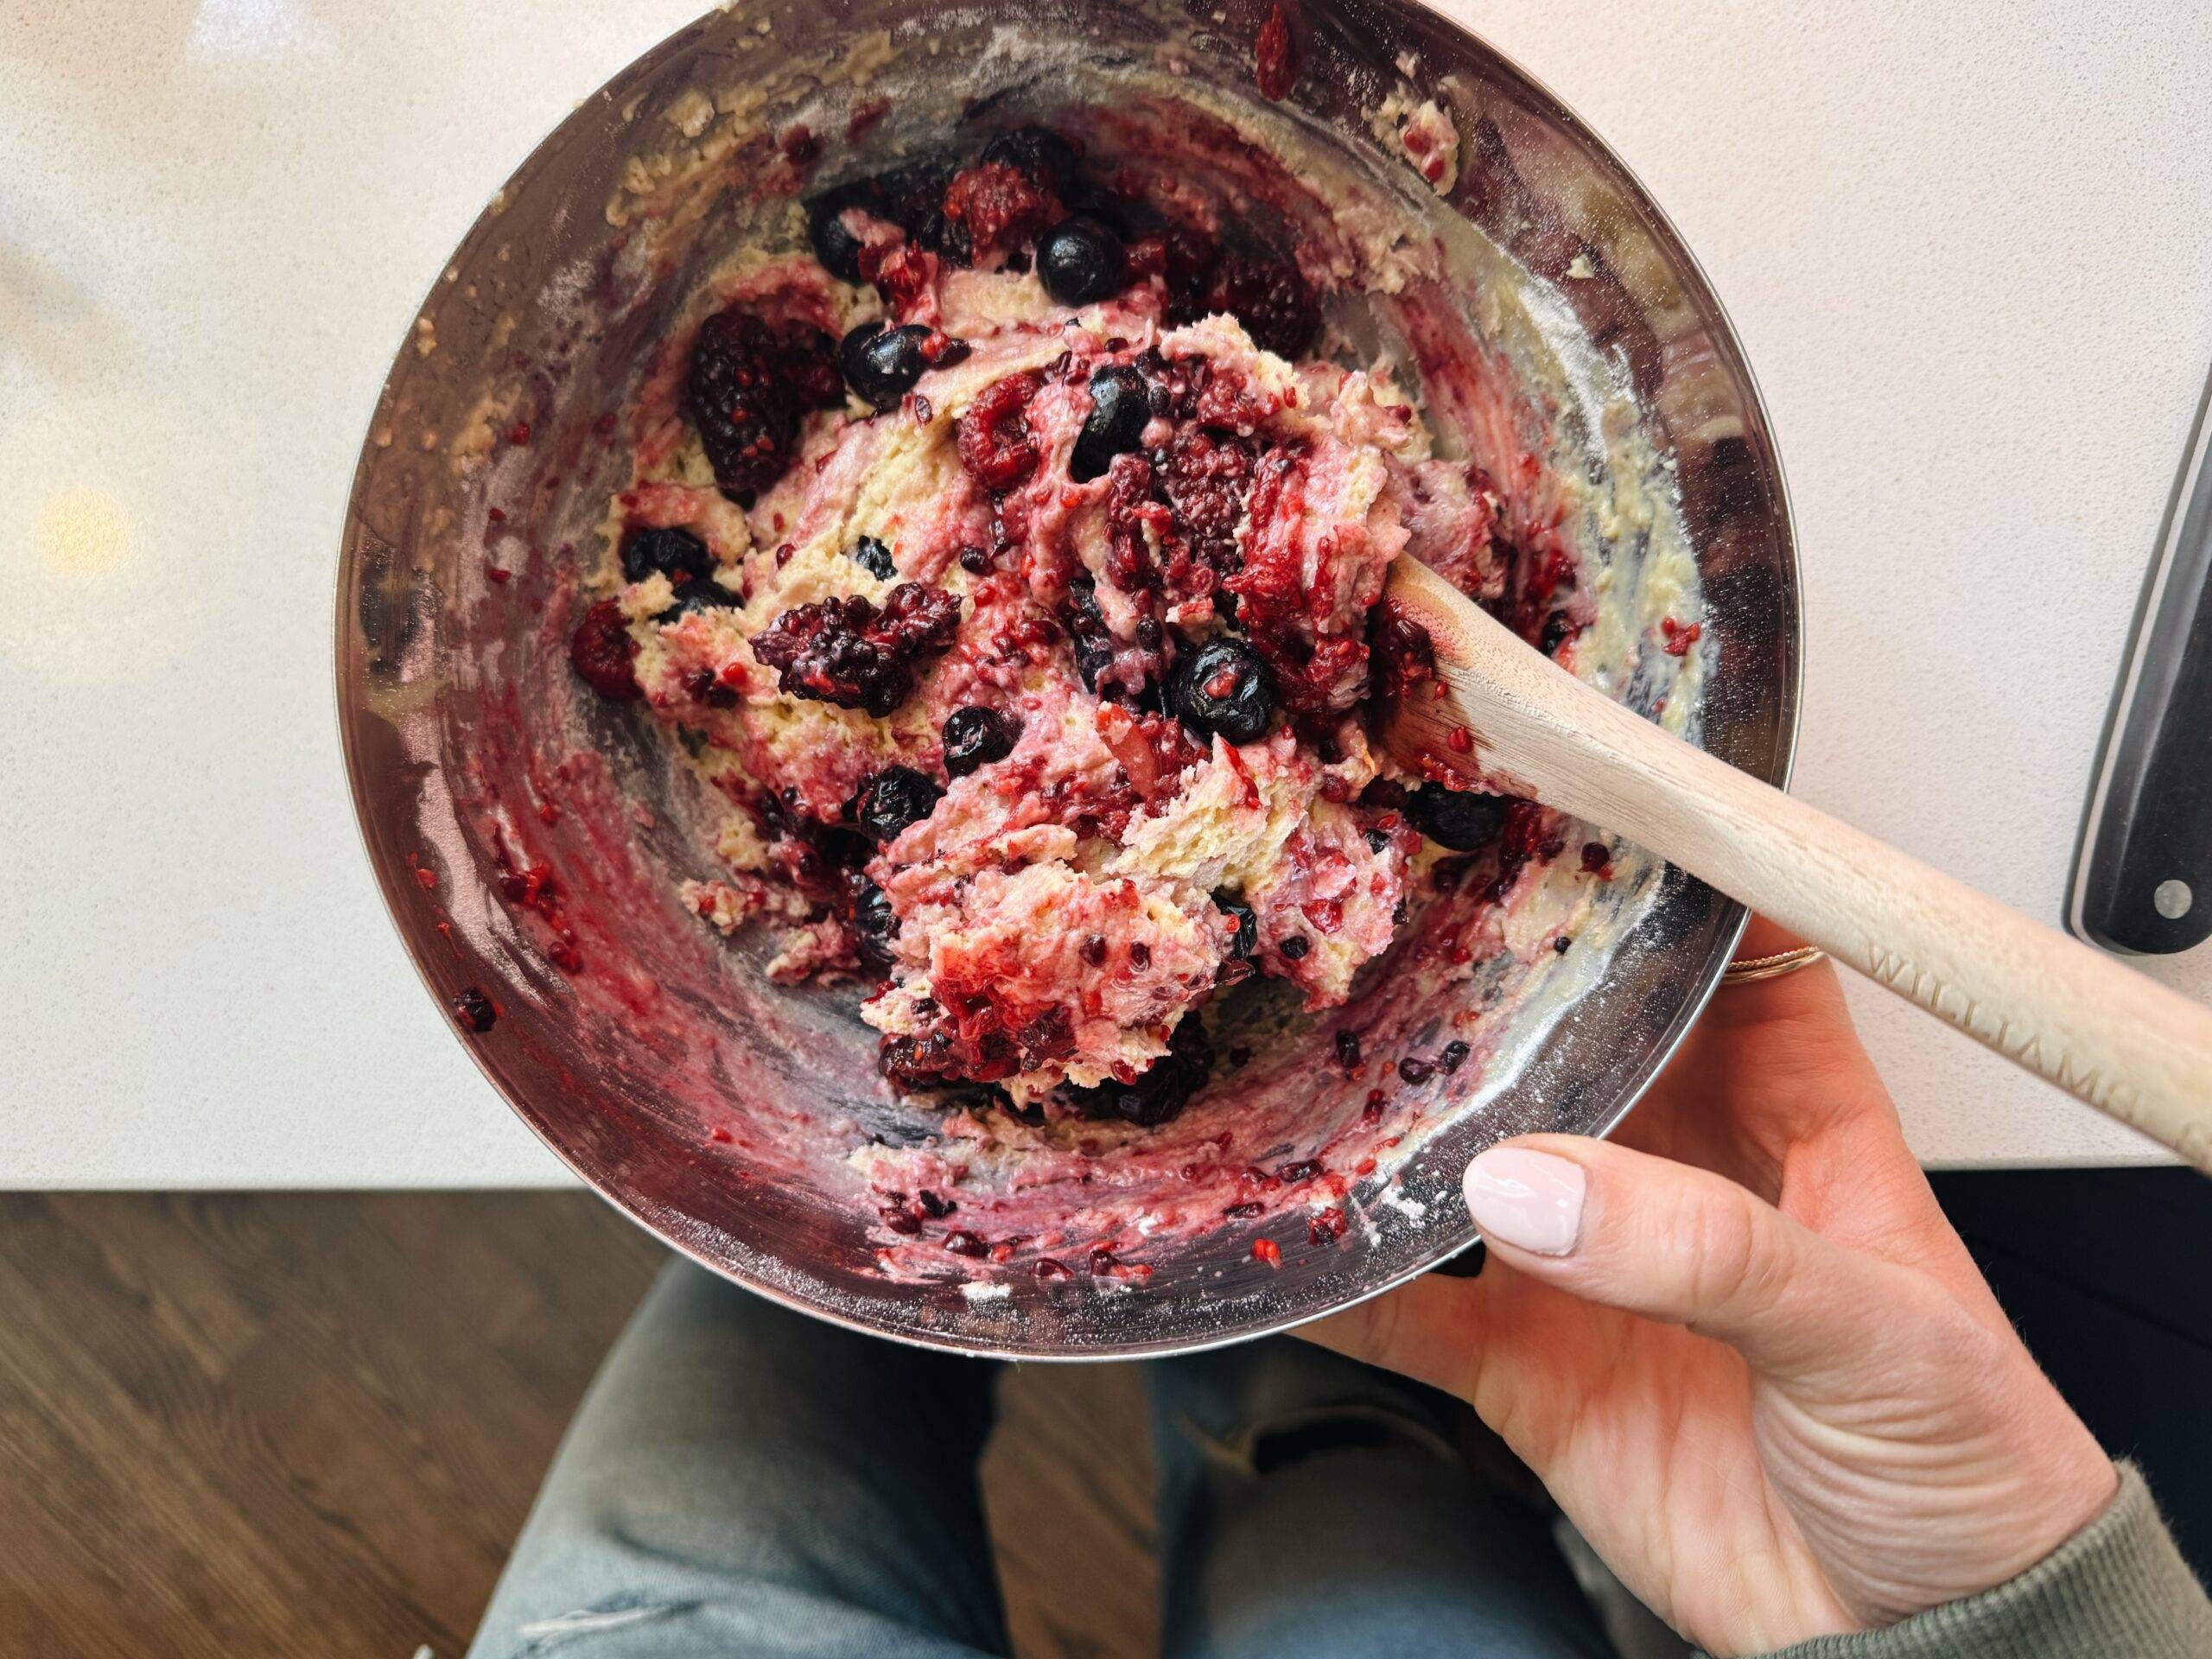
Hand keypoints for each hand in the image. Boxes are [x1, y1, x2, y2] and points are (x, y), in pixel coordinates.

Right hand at [1306, 920, 2117, 1655]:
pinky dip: (1347, 1288)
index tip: (1560, 821)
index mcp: (1796, 1120)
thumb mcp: (1874, 1328)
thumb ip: (1711, 1249)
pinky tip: (1288, 1253)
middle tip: (1389, 934)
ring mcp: (1599, 1269)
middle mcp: (1682, 1174)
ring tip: (1310, 1074)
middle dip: (1486, 992)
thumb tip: (1538, 1183)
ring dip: (1394, 1134)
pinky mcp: (1536, 1372)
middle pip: (1568, 1045)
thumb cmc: (1967, 1465)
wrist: (1917, 1649)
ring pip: (1470, 1167)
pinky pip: (1417, 1317)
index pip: (1727, 958)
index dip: (1654, 886)